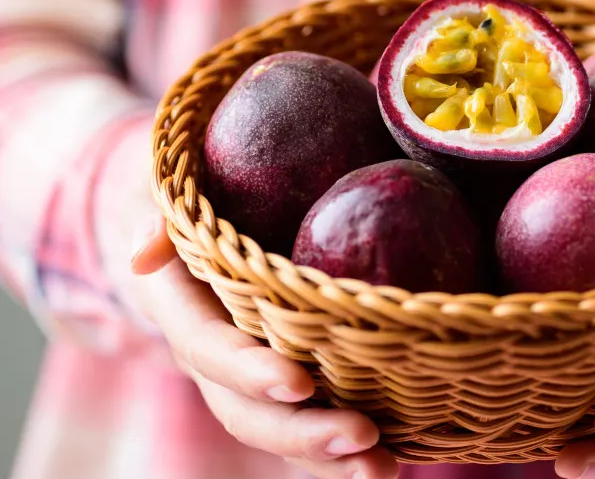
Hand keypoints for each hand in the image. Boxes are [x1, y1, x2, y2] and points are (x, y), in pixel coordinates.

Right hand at [130, 214, 398, 478]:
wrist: (200, 233)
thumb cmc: (198, 200)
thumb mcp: (172, 196)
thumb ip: (162, 216)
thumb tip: (146, 252)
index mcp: (183, 309)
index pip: (209, 347)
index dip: (248, 370)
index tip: (298, 383)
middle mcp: (213, 358)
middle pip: (246, 410)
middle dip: (302, 432)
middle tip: (363, 435)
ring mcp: (247, 381)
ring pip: (280, 432)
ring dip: (329, 458)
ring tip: (383, 468)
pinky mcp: (285, 388)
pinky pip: (307, 426)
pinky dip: (344, 453)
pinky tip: (394, 459)